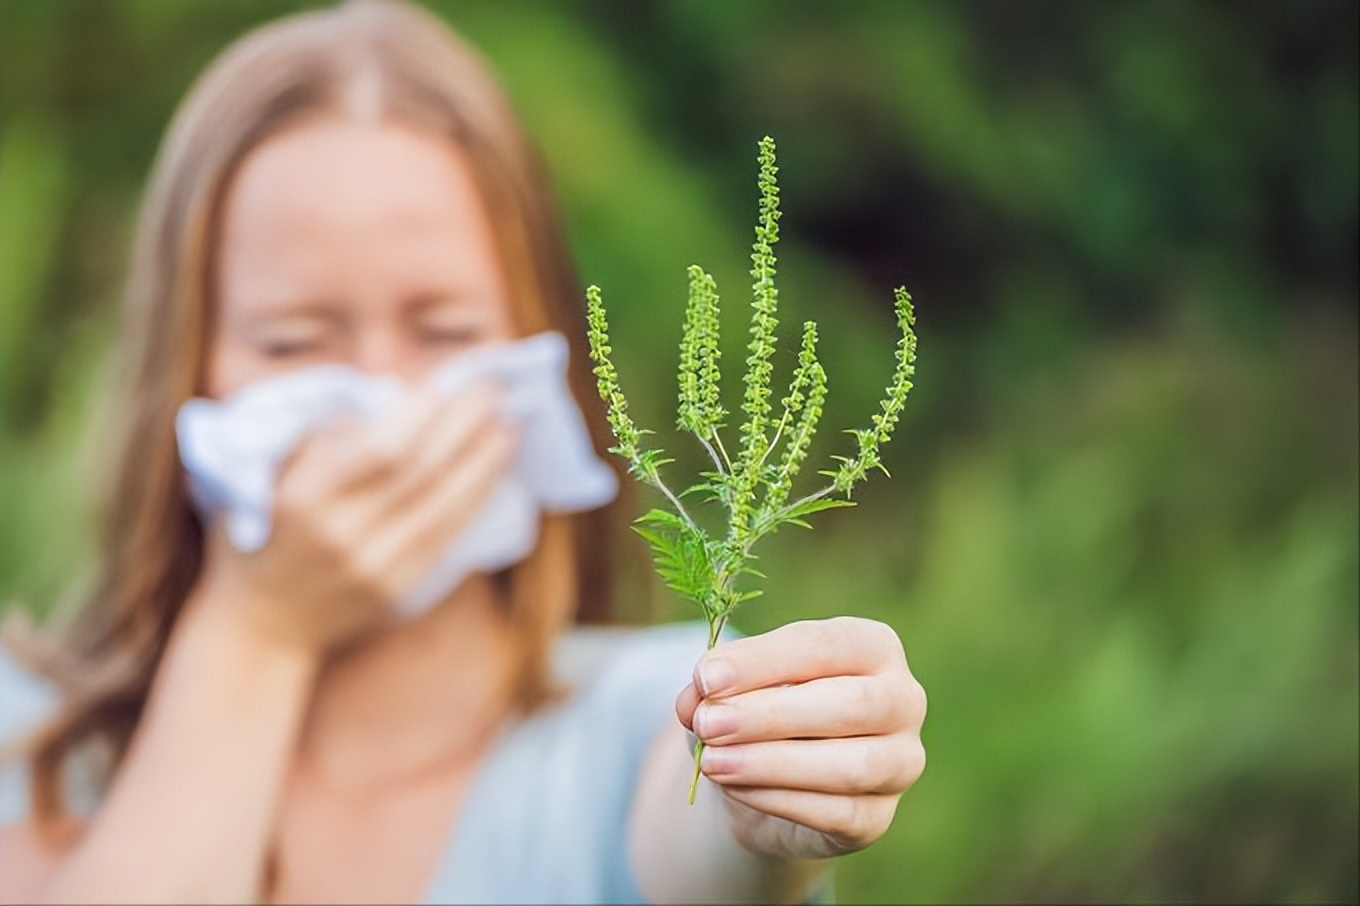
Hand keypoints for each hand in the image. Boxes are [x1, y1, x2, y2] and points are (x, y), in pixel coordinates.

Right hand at [192, 383, 516, 656]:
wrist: (259, 625)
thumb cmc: (255, 534)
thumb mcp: (259, 477)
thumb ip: (316, 438)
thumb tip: (382, 400)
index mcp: (304, 497)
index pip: (379, 452)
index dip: (418, 418)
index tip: (441, 386)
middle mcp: (343, 533)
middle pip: (421, 473)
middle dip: (464, 427)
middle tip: (493, 391)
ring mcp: (375, 565)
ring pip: (444, 506)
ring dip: (482, 463)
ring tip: (509, 427)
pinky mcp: (397, 586)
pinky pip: (446, 536)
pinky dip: (473, 500)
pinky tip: (492, 473)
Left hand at [675, 616, 926, 859]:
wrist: (770, 775)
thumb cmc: (759, 707)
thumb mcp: (733, 685)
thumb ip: (715, 686)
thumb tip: (696, 700)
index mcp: (874, 646)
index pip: (825, 646)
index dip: (763, 662)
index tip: (707, 678)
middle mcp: (903, 700)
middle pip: (849, 705)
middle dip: (771, 715)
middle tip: (710, 723)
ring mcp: (900, 762)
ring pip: (849, 766)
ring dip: (772, 763)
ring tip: (712, 762)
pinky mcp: (879, 816)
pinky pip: (837, 813)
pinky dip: (779, 800)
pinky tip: (734, 788)